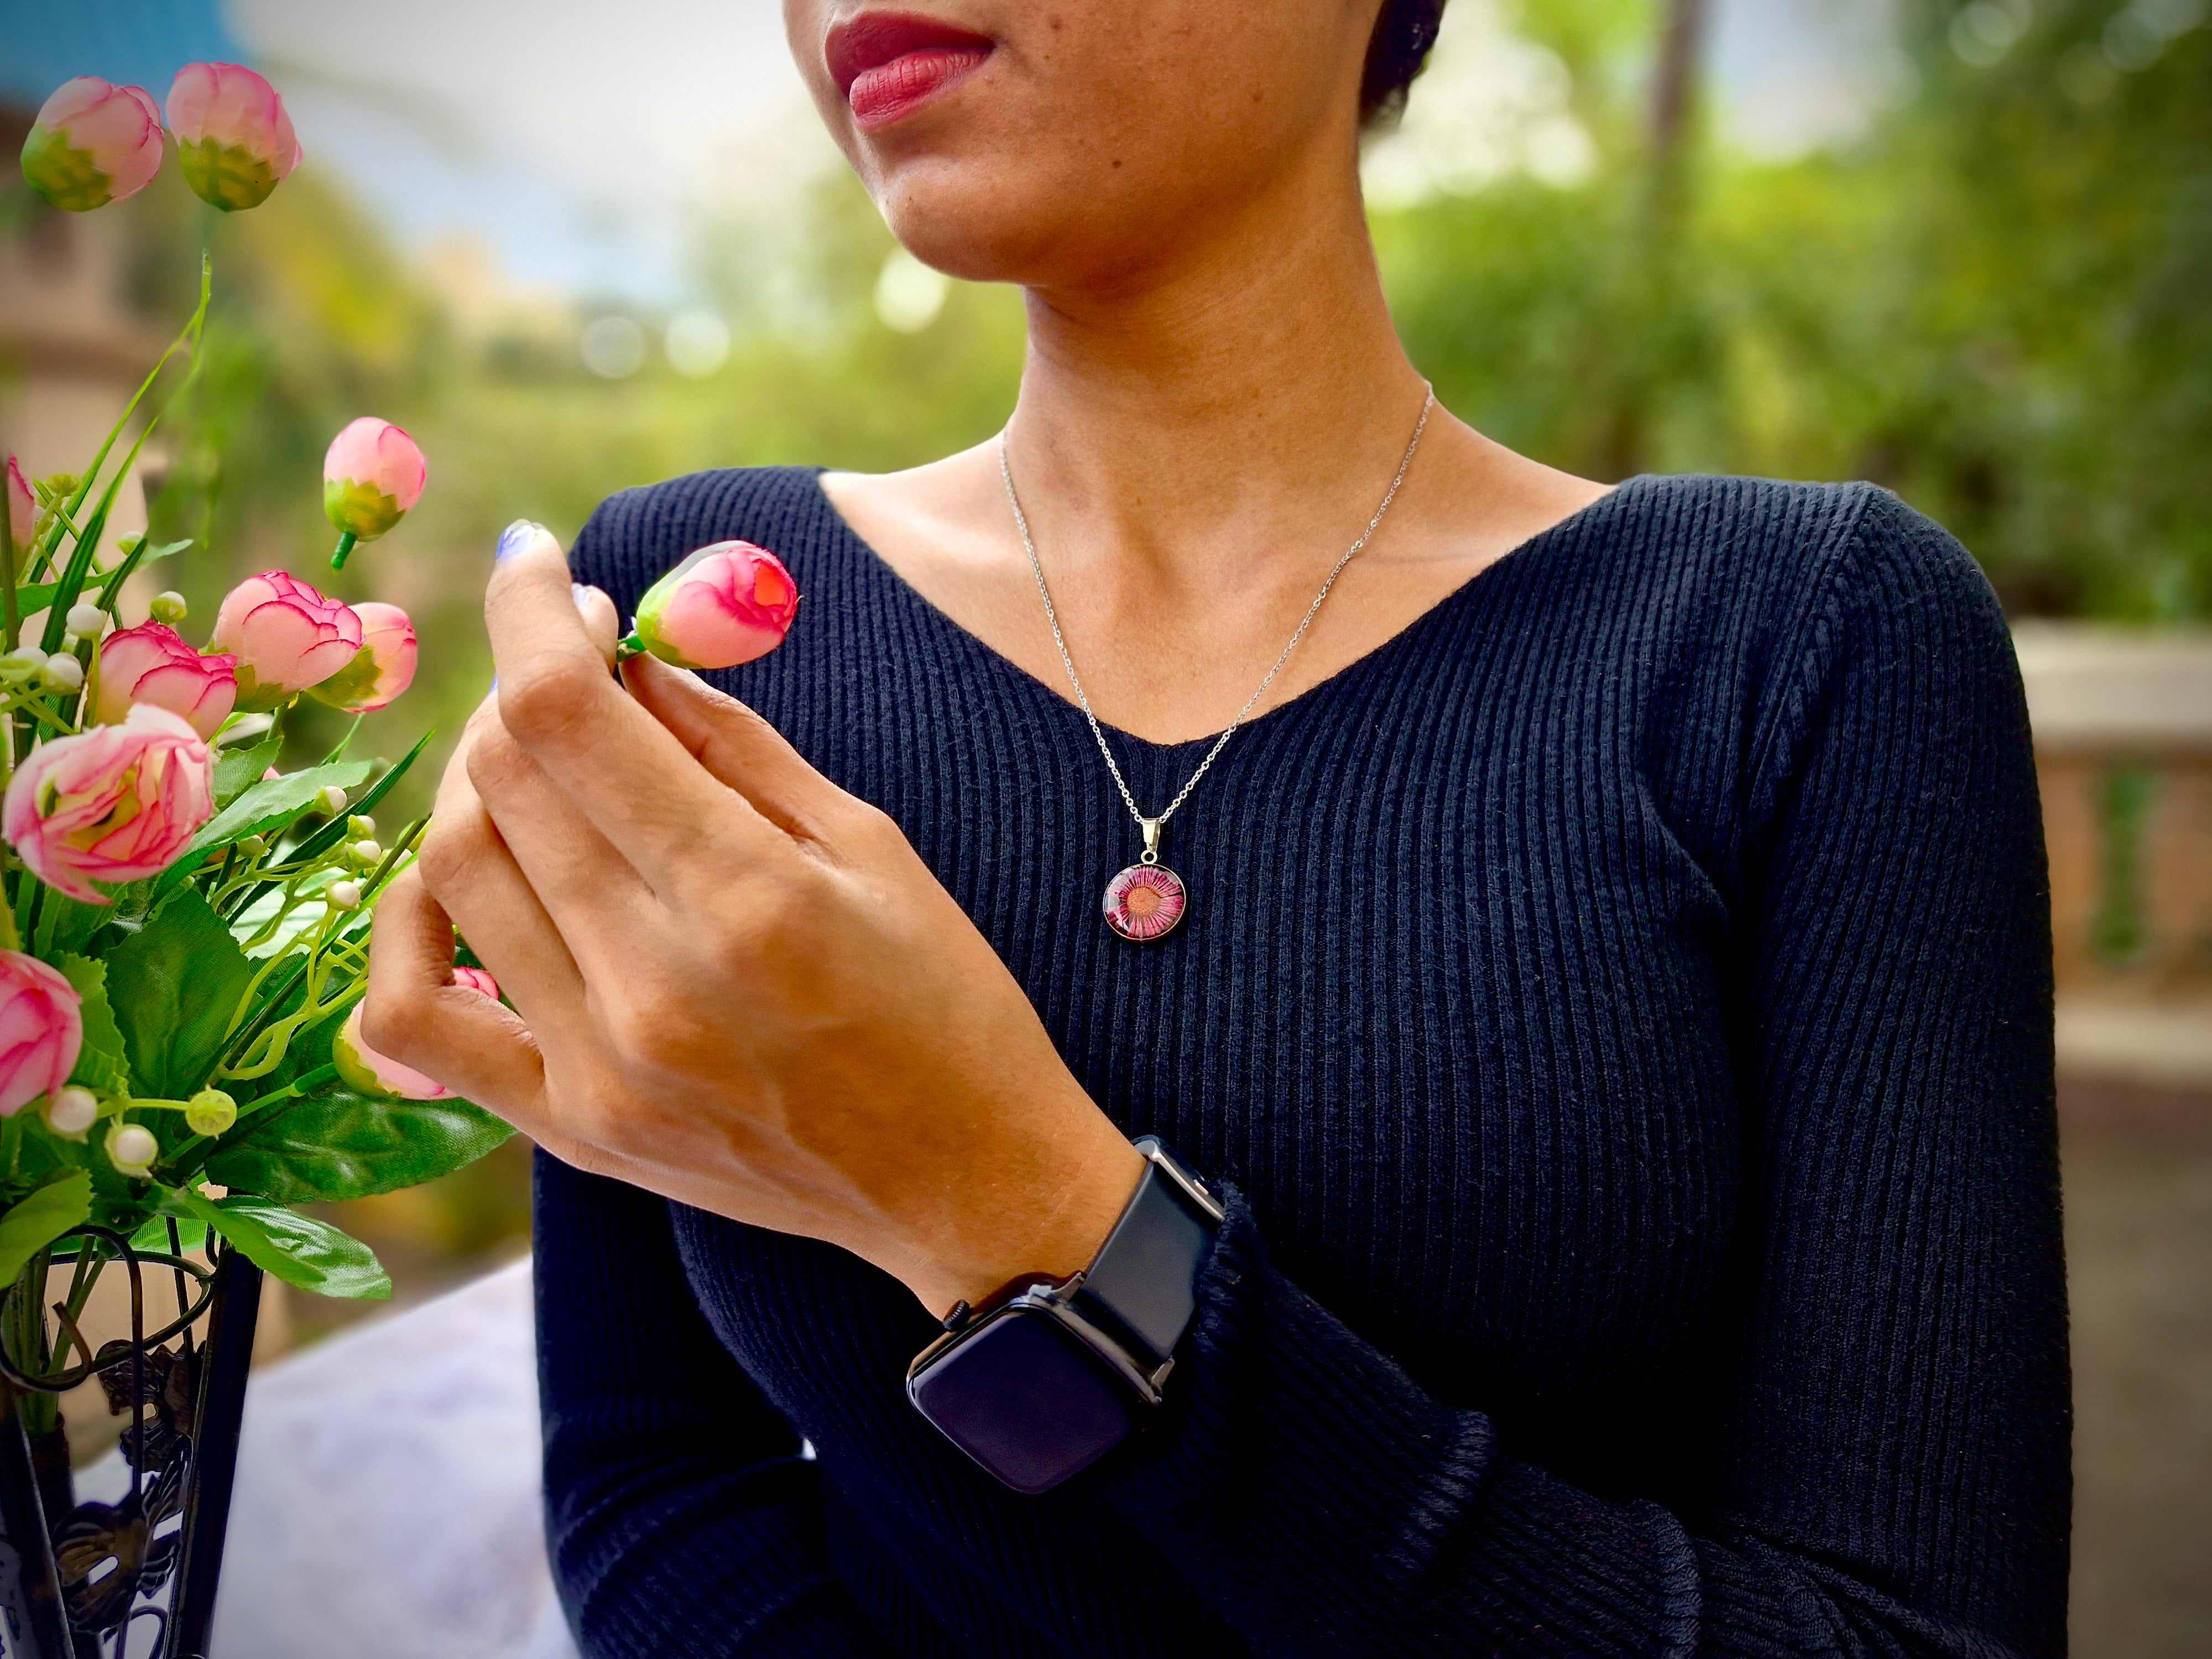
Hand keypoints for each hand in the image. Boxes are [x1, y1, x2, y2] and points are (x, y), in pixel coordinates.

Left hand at [362, 529, 1143, 1314]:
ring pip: (454, 870)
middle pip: (501, 779)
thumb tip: (620, 653)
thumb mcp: (872, 846)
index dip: (532, 611)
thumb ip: (733, 744)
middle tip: (572, 663)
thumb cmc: (948, 1003)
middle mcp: (652, 982)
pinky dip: (405, 930)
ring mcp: (597, 1065)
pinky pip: (411, 1020)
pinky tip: (455, 882)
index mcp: (747, 897)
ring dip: (478, 782)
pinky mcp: (570, 1127)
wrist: (967, 1185)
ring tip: (541, 763)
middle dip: (520, 686)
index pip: (567, 713)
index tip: (539, 565)